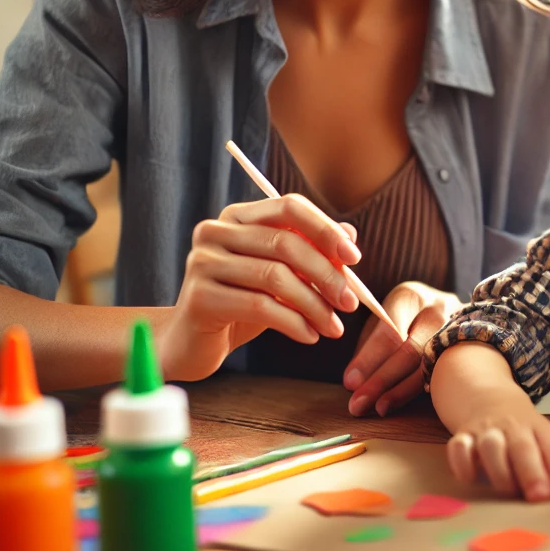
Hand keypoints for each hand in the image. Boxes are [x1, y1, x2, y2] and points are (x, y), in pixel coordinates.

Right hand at [158, 195, 361, 380]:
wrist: (194, 343)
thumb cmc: (243, 303)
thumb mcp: (281, 274)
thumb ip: (311, 251)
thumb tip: (350, 234)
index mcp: (237, 216)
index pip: (289, 207)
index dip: (325, 229)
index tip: (355, 258)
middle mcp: (215, 231)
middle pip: (285, 243)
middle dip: (326, 274)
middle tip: (350, 303)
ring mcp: (202, 262)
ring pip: (275, 277)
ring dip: (314, 305)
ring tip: (333, 327)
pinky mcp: (199, 297)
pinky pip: (259, 306)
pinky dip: (293, 323)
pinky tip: (309, 335)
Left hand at [343, 282, 461, 416]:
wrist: (448, 308)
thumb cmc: (407, 315)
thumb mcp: (385, 316)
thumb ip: (370, 343)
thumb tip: (354, 382)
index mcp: (410, 297)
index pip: (389, 331)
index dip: (369, 359)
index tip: (349, 382)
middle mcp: (437, 311)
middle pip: (410, 351)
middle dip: (382, 380)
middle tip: (358, 404)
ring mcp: (456, 330)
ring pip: (428, 367)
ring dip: (400, 392)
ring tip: (378, 408)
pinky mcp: (465, 349)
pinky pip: (441, 375)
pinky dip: (418, 392)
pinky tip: (402, 404)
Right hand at [446, 393, 549, 501]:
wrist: (489, 399)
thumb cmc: (524, 433)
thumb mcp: (547, 442)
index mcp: (537, 428)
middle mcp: (511, 426)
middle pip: (521, 446)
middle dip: (531, 471)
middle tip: (539, 496)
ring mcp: (485, 430)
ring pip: (490, 444)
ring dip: (499, 468)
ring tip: (508, 489)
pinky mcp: (462, 436)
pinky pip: (458, 447)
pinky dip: (463, 463)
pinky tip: (473, 477)